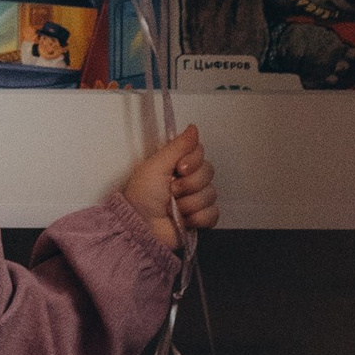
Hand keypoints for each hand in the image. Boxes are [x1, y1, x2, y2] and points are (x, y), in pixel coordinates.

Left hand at [122, 125, 216, 239]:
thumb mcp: (156, 165)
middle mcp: (189, 180)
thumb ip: (178, 146)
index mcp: (177, 165)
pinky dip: (198, 218)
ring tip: (173, 208)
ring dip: (190, 203)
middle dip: (189, 184)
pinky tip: (185, 220)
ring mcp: (195, 200)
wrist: (141, 227)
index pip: (200, 152)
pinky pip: (213, 214)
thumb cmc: (142, 197)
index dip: (193, 161)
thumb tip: (193, 128)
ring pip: (211, 194)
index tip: (180, 168)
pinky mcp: (200, 219)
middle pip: (209, 172)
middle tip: (172, 191)